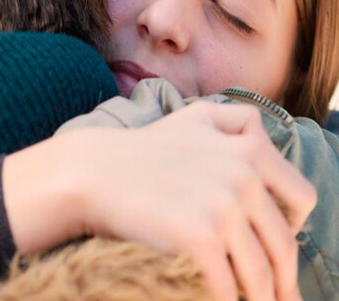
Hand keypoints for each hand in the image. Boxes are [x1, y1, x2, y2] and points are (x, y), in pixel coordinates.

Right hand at [74, 102, 315, 300]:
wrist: (96, 171)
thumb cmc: (146, 149)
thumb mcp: (199, 117)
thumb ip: (240, 125)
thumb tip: (270, 154)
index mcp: (249, 146)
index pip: (302, 198)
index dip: (295, 225)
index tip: (277, 244)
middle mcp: (242, 172)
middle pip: (284, 243)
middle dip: (284, 277)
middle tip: (280, 296)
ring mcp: (223, 205)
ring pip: (262, 272)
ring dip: (263, 298)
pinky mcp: (199, 235)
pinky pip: (229, 287)